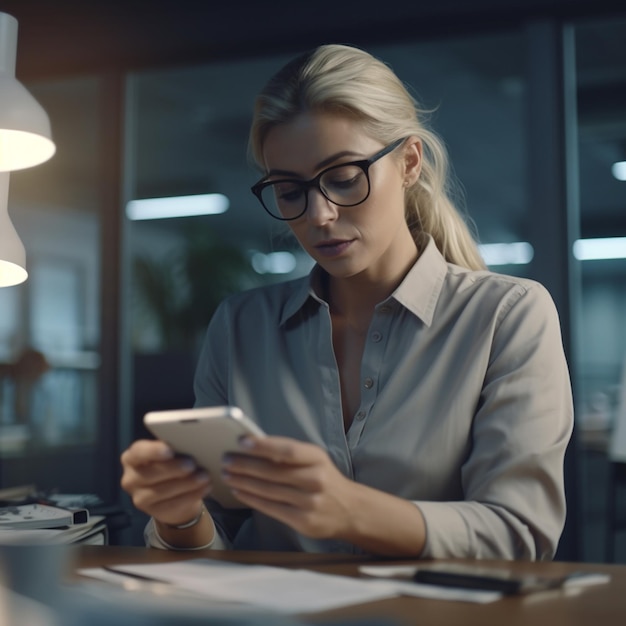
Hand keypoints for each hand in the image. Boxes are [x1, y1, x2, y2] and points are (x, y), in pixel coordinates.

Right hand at [120, 439, 211, 526]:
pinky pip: (172, 505)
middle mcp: (131, 478)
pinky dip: (191, 495)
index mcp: (132, 457)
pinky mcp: (153, 511)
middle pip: (150, 474)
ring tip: (204, 477)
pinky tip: (204, 488)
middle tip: (192, 464)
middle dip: (173, 469)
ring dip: (186, 483)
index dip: (153, 451)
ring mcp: (139, 497)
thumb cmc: (172, 464)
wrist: (175, 493)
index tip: (170, 450)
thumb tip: (189, 443)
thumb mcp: (170, 453)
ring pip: (161, 492)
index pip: (138, 452)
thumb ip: (173, 447)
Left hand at [221, 436, 354, 539]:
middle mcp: (316, 479)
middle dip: (245, 465)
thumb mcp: (315, 460)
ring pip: (268, 490)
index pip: (287, 450)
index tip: (241, 441)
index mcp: (317, 458)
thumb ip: (290, 454)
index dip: (263, 445)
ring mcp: (310, 502)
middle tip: (225, 460)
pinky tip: (239, 492)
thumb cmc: (325, 479)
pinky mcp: (303, 521)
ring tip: (227, 475)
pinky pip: (271, 508)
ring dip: (243, 482)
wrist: (351, 510)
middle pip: (273, 472)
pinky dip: (251, 499)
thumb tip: (254, 446)